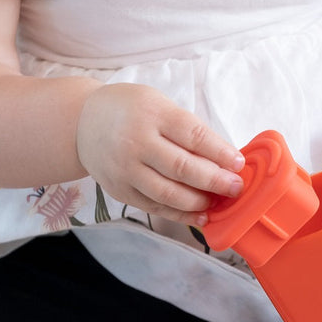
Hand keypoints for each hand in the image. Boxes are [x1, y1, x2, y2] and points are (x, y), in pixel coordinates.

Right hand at [76, 83, 243, 223]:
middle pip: (183, 167)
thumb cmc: (132, 111)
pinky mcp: (120, 190)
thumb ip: (188, 130)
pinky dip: (181, 214)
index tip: (238, 163)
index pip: (193, 136)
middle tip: (235, 187)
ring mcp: (126, 169)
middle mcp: (136, 142)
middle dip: (215, 181)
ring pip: (168, 193)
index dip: (220, 152)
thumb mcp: (160, 105)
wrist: (83, 122)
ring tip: (218, 201)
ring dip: (199, 201)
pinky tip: (200, 215)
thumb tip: (225, 159)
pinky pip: (155, 207)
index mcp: (152, 115)